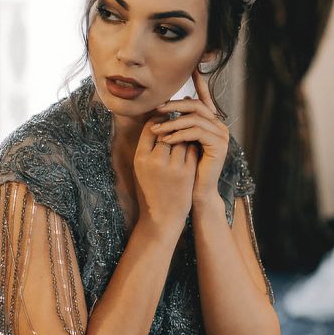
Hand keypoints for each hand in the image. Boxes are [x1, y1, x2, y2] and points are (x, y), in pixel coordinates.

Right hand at [133, 118, 198, 233]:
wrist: (162, 215)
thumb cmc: (150, 189)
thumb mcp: (141, 168)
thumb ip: (147, 148)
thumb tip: (156, 123)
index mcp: (141, 158)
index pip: (150, 128)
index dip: (159, 121)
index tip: (165, 119)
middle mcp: (156, 160)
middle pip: (167, 131)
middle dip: (173, 127)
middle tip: (178, 124)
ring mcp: (173, 166)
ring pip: (182, 138)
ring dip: (184, 135)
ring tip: (185, 136)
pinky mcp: (187, 171)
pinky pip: (192, 149)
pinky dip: (192, 146)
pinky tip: (191, 148)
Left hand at [151, 70, 229, 205]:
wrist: (196, 192)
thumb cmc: (186, 169)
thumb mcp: (180, 141)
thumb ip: (179, 124)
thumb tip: (173, 102)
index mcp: (211, 122)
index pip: (204, 98)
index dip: (200, 82)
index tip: (193, 68)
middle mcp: (219, 125)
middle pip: (196, 106)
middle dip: (174, 106)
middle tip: (156, 109)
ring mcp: (221, 135)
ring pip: (195, 118)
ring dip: (173, 122)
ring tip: (157, 130)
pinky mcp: (219, 145)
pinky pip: (197, 132)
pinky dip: (179, 134)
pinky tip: (167, 139)